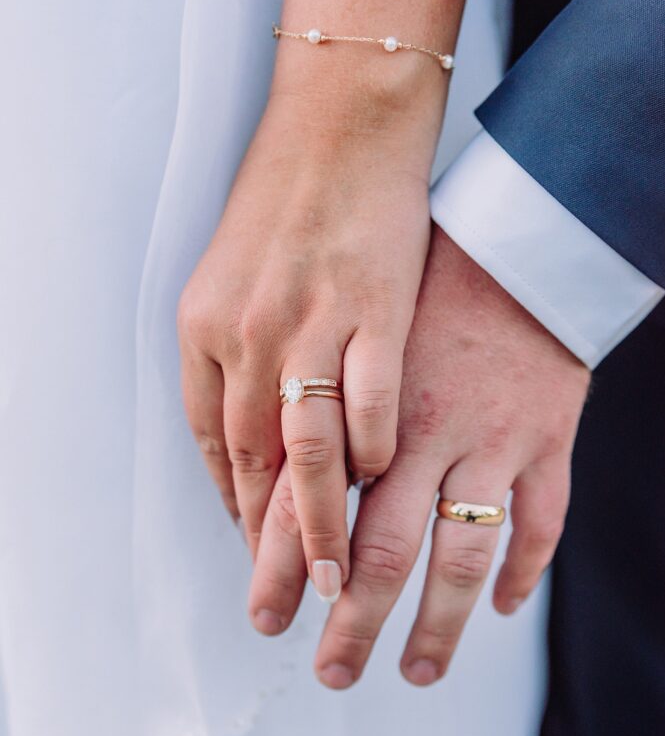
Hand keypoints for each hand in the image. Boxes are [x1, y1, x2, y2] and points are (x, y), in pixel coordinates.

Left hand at [177, 58, 445, 603]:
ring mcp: (316, 321)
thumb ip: (225, 364)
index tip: (253, 555)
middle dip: (269, 543)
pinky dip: (377, 449)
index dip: (234, 509)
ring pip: (312, 448)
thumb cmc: (284, 207)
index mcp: (207, 329)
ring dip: (323, 522)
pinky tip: (385, 483)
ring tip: (333, 580)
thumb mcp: (225, 283)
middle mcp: (251, 332)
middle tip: (280, 606)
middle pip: (255, 462)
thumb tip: (238, 446)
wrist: (340, 129)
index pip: (213, 444)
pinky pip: (375, 401)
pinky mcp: (379, 309)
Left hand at [249, 225, 589, 678]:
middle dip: (351, 622)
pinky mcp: (549, 438)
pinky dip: (523, 573)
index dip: (286, 573)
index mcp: (366, 412)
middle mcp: (425, 438)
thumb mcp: (350, 339)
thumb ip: (316, 416)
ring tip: (415, 672)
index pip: (316, 511)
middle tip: (331, 673)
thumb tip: (267, 488)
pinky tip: (504, 609)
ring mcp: (493, 443)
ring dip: (438, 626)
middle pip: (381, 553)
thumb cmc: (417, 288)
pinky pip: (542, 523)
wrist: (507, 240)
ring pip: (463, 558)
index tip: (264, 621)